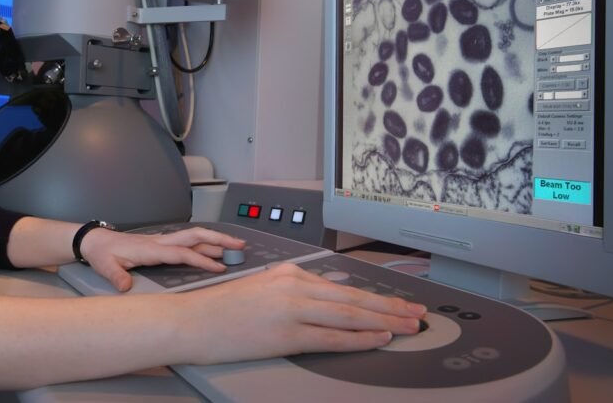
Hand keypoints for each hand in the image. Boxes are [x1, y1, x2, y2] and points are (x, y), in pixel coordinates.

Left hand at [79, 226, 245, 291]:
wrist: (94, 241)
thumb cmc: (102, 253)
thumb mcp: (106, 267)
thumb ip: (116, 277)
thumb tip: (126, 288)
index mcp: (150, 249)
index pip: (181, 253)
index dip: (200, 260)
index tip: (219, 267)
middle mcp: (159, 241)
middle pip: (194, 236)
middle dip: (218, 240)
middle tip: (239, 246)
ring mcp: (161, 240)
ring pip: (193, 237)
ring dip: (214, 240)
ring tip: (234, 247)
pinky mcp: (160, 243)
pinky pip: (186, 241)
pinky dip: (203, 243)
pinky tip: (212, 249)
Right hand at [178, 262, 426, 362]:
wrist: (193, 322)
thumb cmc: (222, 310)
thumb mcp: (263, 290)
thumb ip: (295, 294)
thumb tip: (327, 304)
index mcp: (289, 274)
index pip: (343, 287)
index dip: (376, 297)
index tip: (399, 303)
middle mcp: (295, 286)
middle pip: (354, 298)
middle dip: (391, 307)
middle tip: (419, 313)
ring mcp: (292, 309)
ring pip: (350, 315)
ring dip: (385, 320)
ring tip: (410, 326)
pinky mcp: (286, 334)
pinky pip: (333, 337)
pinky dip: (361, 337)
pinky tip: (380, 338)